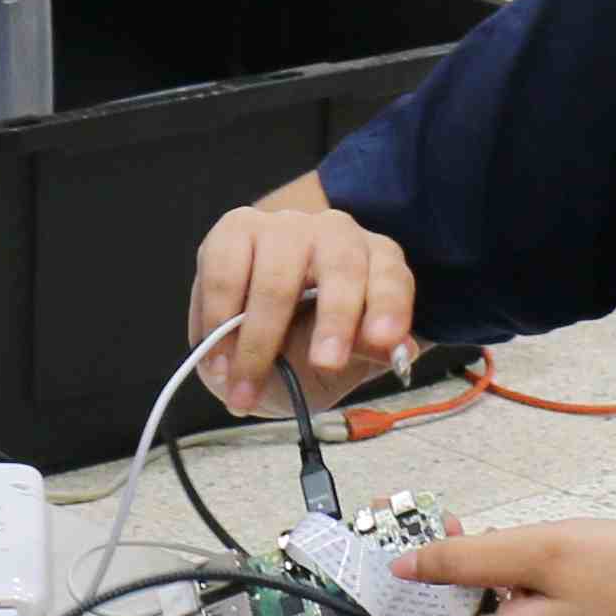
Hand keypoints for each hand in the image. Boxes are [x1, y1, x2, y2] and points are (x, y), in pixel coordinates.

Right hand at [187, 198, 413, 412]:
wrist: (256, 336)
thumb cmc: (309, 345)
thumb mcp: (346, 361)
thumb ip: (367, 352)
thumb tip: (398, 351)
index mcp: (376, 261)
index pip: (391, 276)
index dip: (389, 306)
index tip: (384, 341)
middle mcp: (335, 233)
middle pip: (341, 266)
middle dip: (334, 319)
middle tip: (324, 364)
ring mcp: (284, 226)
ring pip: (277, 276)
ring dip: (259, 342)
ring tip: (246, 390)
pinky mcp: (235, 228)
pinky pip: (225, 273)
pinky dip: (218, 323)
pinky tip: (219, 361)